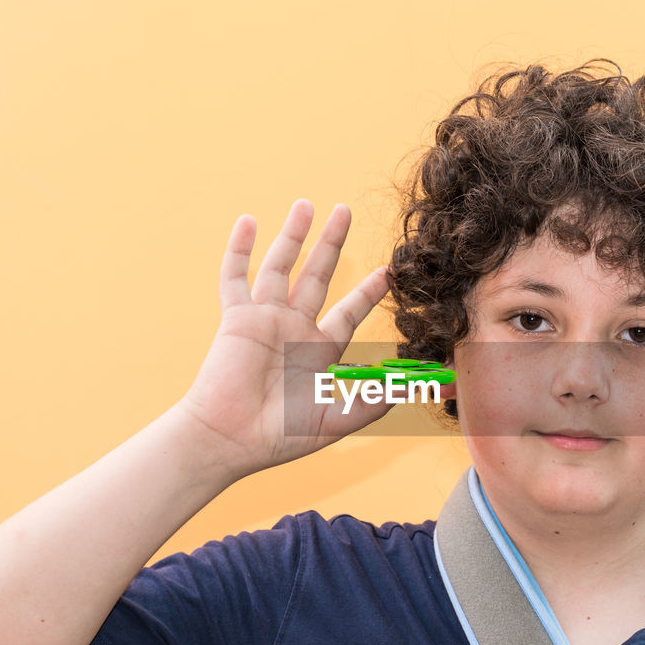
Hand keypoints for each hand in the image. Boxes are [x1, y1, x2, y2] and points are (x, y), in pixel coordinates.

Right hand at [175, 200, 392, 477]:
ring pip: (280, 266)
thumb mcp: (337, 420)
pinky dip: (238, 250)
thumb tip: (412, 386)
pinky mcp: (237, 319)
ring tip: (306, 204)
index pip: (349, 311)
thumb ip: (374, 402)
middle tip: (344, 210)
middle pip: (318, 275)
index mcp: (318, 350)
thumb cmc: (281, 436)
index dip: (369, 291)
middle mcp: (293, 329)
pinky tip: (248, 222)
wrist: (232, 440)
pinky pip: (235, 278)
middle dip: (332, 243)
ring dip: (292, 235)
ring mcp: (264, 320)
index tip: (388, 271)